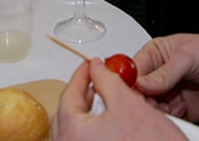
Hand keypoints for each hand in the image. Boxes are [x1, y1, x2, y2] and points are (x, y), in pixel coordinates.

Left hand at [53, 58, 183, 140]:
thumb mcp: (129, 103)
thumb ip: (108, 80)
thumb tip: (98, 67)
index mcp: (73, 131)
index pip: (70, 94)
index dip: (83, 74)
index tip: (91, 65)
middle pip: (69, 114)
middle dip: (84, 95)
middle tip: (97, 82)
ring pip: (77, 131)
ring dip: (90, 114)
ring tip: (107, 103)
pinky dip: (95, 131)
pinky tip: (111, 125)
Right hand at [132, 34, 198, 122]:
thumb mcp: (189, 56)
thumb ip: (164, 73)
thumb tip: (142, 83)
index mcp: (157, 53)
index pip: (132, 69)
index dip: (128, 81)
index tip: (128, 91)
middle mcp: (160, 74)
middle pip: (138, 91)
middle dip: (139, 100)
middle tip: (143, 106)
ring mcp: (169, 93)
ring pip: (150, 107)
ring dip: (152, 112)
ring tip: (158, 113)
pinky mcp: (180, 110)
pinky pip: (166, 118)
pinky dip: (165, 121)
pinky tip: (168, 119)